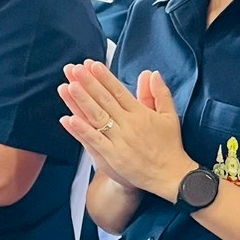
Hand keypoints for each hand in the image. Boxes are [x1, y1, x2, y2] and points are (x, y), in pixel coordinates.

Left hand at [58, 64, 194, 202]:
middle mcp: (129, 124)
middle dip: (88, 83)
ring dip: (82, 101)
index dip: (104, 77)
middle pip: (104, 100)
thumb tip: (152, 73)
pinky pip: (95, 141)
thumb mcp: (170, 116)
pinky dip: (82, 130)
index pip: (118, 91)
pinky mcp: (114, 156)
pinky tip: (69, 119)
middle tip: (75, 69)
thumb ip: (159, 93)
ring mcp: (120, 140)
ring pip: (97, 117)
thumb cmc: (170, 145)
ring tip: (68, 86)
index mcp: (140, 113)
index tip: (92, 65)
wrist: (170, 175)